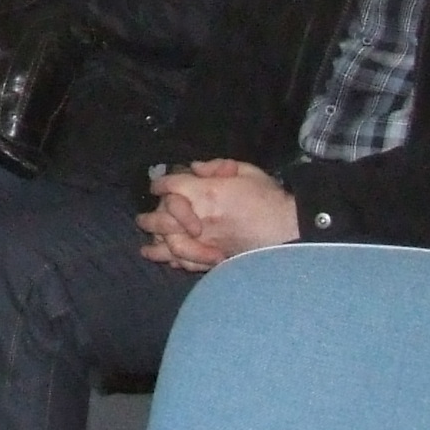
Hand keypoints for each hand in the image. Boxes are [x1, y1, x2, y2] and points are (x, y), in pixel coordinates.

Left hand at [138, 160, 298, 271]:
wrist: (289, 229)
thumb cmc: (269, 197)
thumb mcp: (246, 171)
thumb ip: (217, 166)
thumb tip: (194, 168)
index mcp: (205, 192)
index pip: (169, 186)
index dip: (160, 184)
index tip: (156, 186)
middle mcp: (199, 219)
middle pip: (161, 218)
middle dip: (149, 218)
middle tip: (141, 219)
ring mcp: (204, 242)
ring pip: (168, 245)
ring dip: (155, 244)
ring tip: (146, 245)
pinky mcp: (213, 259)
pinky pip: (185, 262)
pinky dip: (173, 261)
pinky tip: (167, 261)